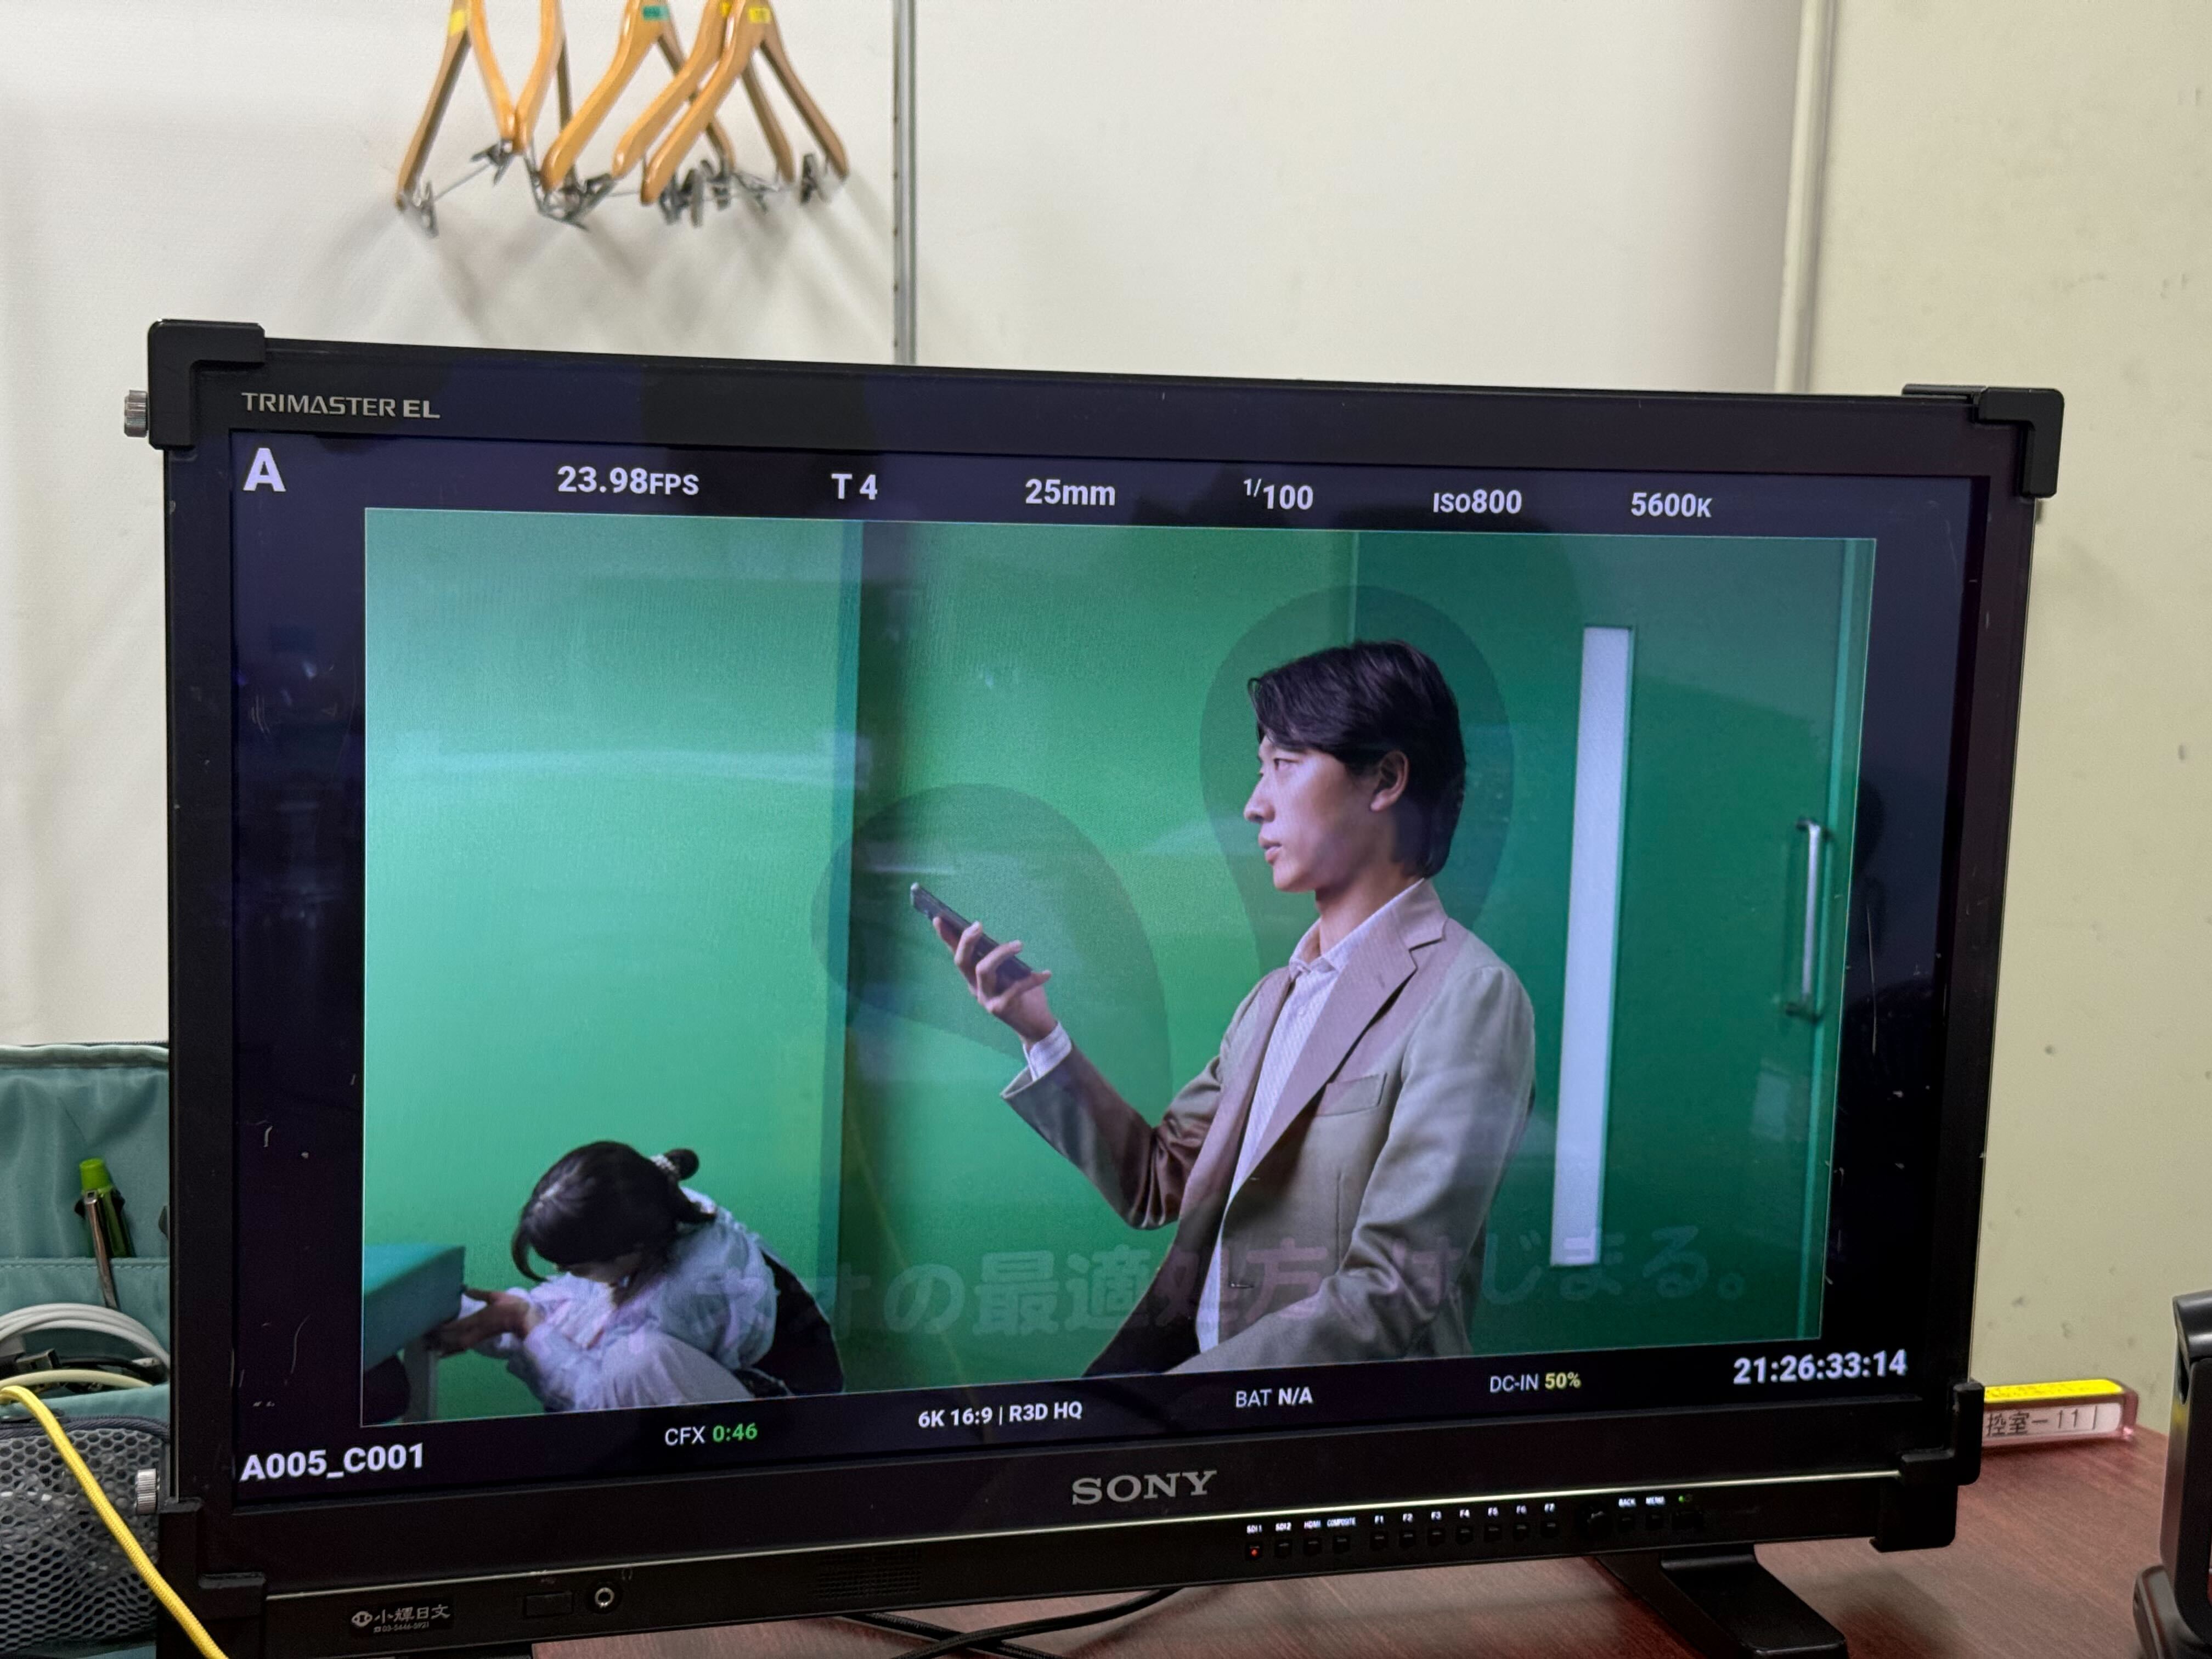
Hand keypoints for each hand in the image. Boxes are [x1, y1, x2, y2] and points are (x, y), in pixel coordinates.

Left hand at [431, 1287, 541, 1352]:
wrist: (524, 1320)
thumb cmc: (512, 1306)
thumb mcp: (495, 1296)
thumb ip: (479, 1294)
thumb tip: (465, 1289)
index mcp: (477, 1318)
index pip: (454, 1325)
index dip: (441, 1327)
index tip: (429, 1325)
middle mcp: (474, 1331)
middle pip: (451, 1337)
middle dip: (437, 1338)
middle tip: (423, 1337)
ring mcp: (477, 1337)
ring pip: (455, 1345)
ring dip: (441, 1345)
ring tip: (428, 1345)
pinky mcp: (480, 1340)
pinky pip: (462, 1347)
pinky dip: (451, 1351)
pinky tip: (443, 1353)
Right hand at [935, 916, 1056, 1044]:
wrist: (1035, 1025)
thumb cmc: (1022, 994)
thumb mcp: (1010, 972)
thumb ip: (999, 958)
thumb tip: (992, 938)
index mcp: (974, 977)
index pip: (957, 955)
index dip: (947, 938)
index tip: (938, 918)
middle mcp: (974, 988)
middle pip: (962, 962)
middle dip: (967, 941)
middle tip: (978, 925)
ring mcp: (985, 999)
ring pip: (983, 970)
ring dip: (1001, 953)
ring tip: (1019, 944)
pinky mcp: (1000, 1008)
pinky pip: (1014, 987)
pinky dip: (1032, 978)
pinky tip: (1046, 974)